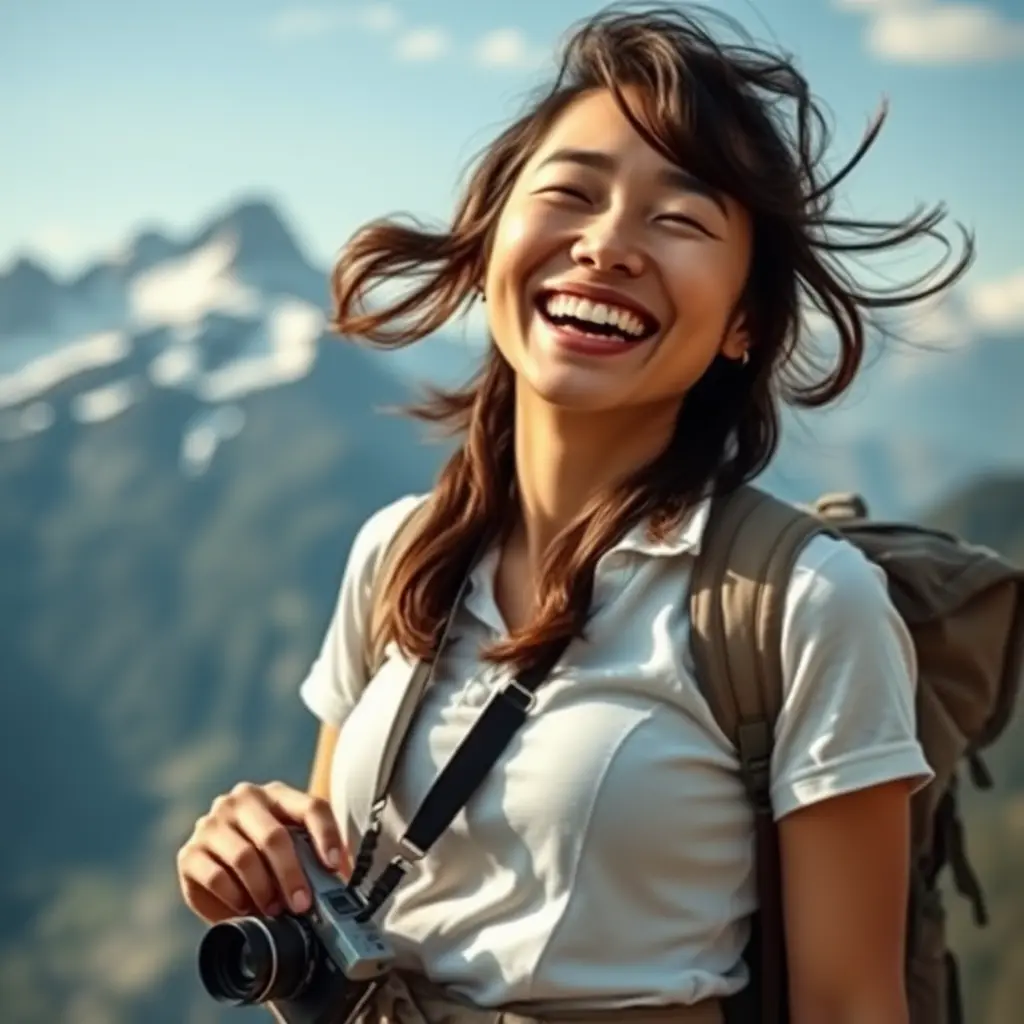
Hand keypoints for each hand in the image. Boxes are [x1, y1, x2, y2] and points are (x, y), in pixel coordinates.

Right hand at [176, 781, 348, 924]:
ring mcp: (213, 823)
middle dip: (292, 875)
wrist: (219, 865)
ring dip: (264, 890)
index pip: (311, 807)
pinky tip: (246, 908)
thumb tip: (341, 889)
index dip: (327, 836)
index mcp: (277, 794)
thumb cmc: (268, 857)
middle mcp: (244, 800)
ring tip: (275, 910)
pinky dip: (235, 898)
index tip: (334, 867)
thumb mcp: (293, 848)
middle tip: (302, 905)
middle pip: (275, 836)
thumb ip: (313, 860)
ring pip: (244, 858)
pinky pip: (216, 877)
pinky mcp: (189, 852)